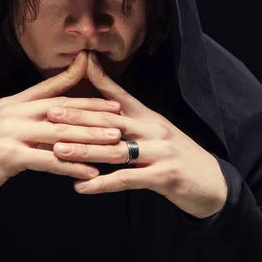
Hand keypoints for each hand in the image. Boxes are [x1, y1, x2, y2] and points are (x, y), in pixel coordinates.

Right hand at [0, 51, 122, 204]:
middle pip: (62, 111)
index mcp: (13, 102)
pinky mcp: (7, 156)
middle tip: (121, 121)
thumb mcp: (3, 124)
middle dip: (94, 116)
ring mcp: (9, 132)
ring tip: (115, 146)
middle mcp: (12, 112)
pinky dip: (72, 167)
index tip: (109, 96)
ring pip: (60, 135)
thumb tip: (56, 112)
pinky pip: (48, 161)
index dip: (82, 91)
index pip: (52, 91)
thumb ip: (27, 114)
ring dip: (91, 141)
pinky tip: (90, 172)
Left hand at [49, 51, 227, 218]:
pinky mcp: (164, 176)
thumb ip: (129, 117)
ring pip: (115, 149)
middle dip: (78, 118)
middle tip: (50, 115)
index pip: (117, 96)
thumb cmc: (175, 154)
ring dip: (84, 151)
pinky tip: (81, 187)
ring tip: (57, 152)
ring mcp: (159, 152)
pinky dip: (102, 183)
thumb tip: (101, 104)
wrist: (212, 181)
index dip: (95, 83)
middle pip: (109, 121)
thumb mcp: (153, 130)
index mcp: (148, 116)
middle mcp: (153, 129)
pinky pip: (127, 179)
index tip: (71, 74)